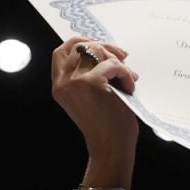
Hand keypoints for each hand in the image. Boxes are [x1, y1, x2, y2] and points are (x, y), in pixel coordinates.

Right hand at [51, 35, 139, 163]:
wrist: (111, 147)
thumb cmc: (106, 125)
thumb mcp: (90, 97)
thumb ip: (89, 75)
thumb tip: (108, 51)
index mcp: (59, 85)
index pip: (61, 51)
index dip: (81, 42)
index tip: (101, 46)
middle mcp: (63, 81)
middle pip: (81, 46)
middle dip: (105, 47)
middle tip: (123, 57)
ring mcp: (75, 81)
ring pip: (97, 51)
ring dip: (117, 61)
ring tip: (128, 78)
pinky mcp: (91, 82)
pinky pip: (113, 64)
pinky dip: (125, 73)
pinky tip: (130, 87)